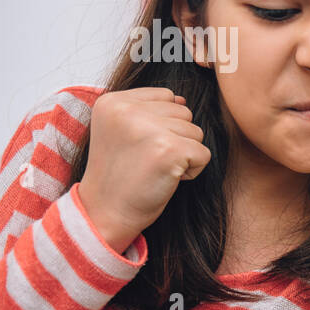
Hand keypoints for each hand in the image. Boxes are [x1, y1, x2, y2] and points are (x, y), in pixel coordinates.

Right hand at [77, 87, 210, 252]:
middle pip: (184, 113)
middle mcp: (128, 110)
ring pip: (196, 132)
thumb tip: (183, 100)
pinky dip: (193, 170)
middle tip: (147, 160)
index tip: (138, 146)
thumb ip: (147, 109)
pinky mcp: (170, 149)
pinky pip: (204, 153)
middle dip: (175, 138)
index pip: (166, 96)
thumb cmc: (119, 174)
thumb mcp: (119, 131)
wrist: (105, 212)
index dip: (162, 124)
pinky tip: (167, 178)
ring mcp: (149, 128)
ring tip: (155, 168)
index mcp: (113, 101)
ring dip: (184, 154)